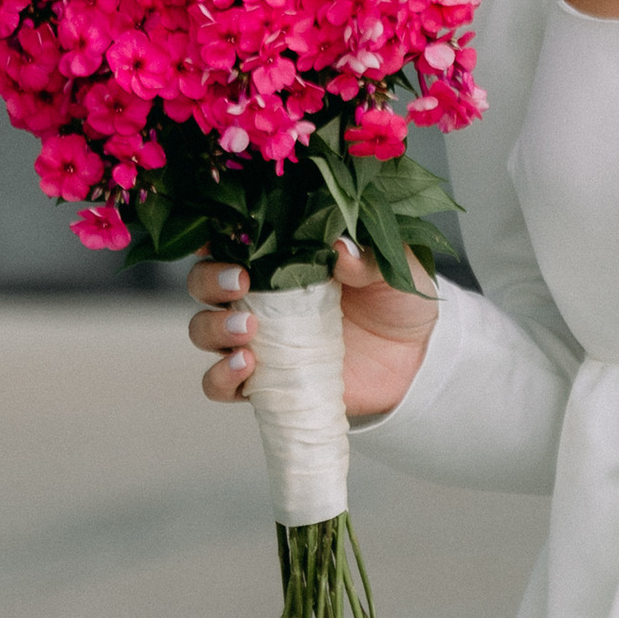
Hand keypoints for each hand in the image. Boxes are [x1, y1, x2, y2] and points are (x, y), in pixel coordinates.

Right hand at [185, 240, 439, 422]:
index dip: (213, 233)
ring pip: (203, 330)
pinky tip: (245, 368)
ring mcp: (258, 340)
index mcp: (282, 256)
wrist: (414, 362)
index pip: (231, 238)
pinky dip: (220, 376)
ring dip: (213, 328)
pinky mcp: (263, 381)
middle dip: (209, 280)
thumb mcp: (396, 272)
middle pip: (203, 282)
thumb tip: (339, 249)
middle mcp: (259, 295)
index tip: (217, 235)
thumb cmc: (397, 301)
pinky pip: (220, 384)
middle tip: (239, 282)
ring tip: (248, 329)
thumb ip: (370, 259)